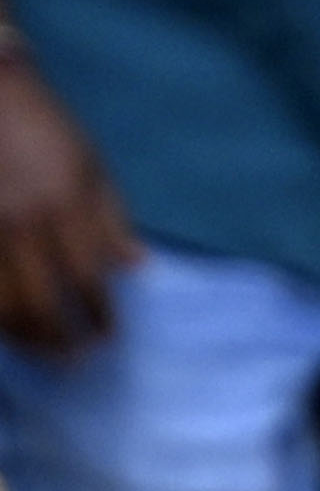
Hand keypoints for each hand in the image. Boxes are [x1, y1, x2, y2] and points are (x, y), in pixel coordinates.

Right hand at [0, 53, 138, 357]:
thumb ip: (111, 218)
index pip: (90, 276)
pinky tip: (8, 331)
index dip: (101, 313)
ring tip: (45, 355)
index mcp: (69, 203)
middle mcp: (26, 223)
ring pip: (4, 306)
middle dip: (64, 338)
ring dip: (26, 339)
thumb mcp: (91, 163)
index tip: (111, 336)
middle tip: (77, 361)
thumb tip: (135, 266)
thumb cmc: (46, 129)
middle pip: (45, 300)